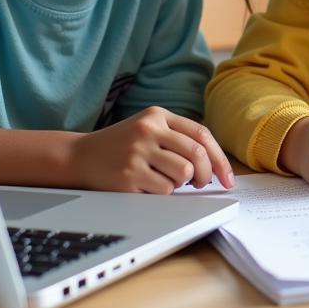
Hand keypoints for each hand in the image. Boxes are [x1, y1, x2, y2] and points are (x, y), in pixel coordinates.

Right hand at [69, 107, 234, 193]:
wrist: (80, 156)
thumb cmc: (122, 145)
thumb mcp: (149, 128)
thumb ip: (178, 137)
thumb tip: (214, 165)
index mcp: (157, 114)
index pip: (201, 134)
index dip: (219, 158)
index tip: (228, 178)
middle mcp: (148, 130)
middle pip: (196, 155)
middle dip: (205, 174)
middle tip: (201, 183)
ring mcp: (137, 152)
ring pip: (183, 174)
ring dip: (180, 183)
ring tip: (164, 179)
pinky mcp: (128, 175)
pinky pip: (164, 190)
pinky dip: (162, 193)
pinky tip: (147, 185)